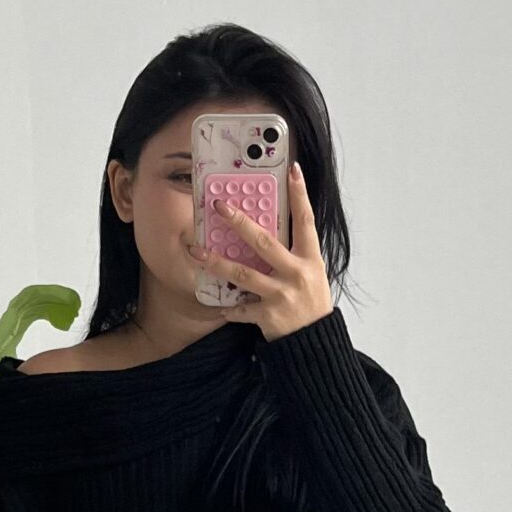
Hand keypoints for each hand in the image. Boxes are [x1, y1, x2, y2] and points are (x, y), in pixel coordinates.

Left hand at [179, 160, 333, 340]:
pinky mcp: (268, 315)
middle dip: (239, 223)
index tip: (292, 171)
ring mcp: (281, 294)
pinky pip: (241, 308)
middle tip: (220, 207)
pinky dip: (228, 308)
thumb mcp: (313, 272)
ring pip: (243, 274)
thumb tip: (275, 226)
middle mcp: (296, 273)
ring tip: (196, 252)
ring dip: (216, 262)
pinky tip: (218, 305)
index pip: (306, 220)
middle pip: (264, 242)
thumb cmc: (312, 302)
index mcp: (311, 258)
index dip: (300, 195)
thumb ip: (296, 252)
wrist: (315, 341)